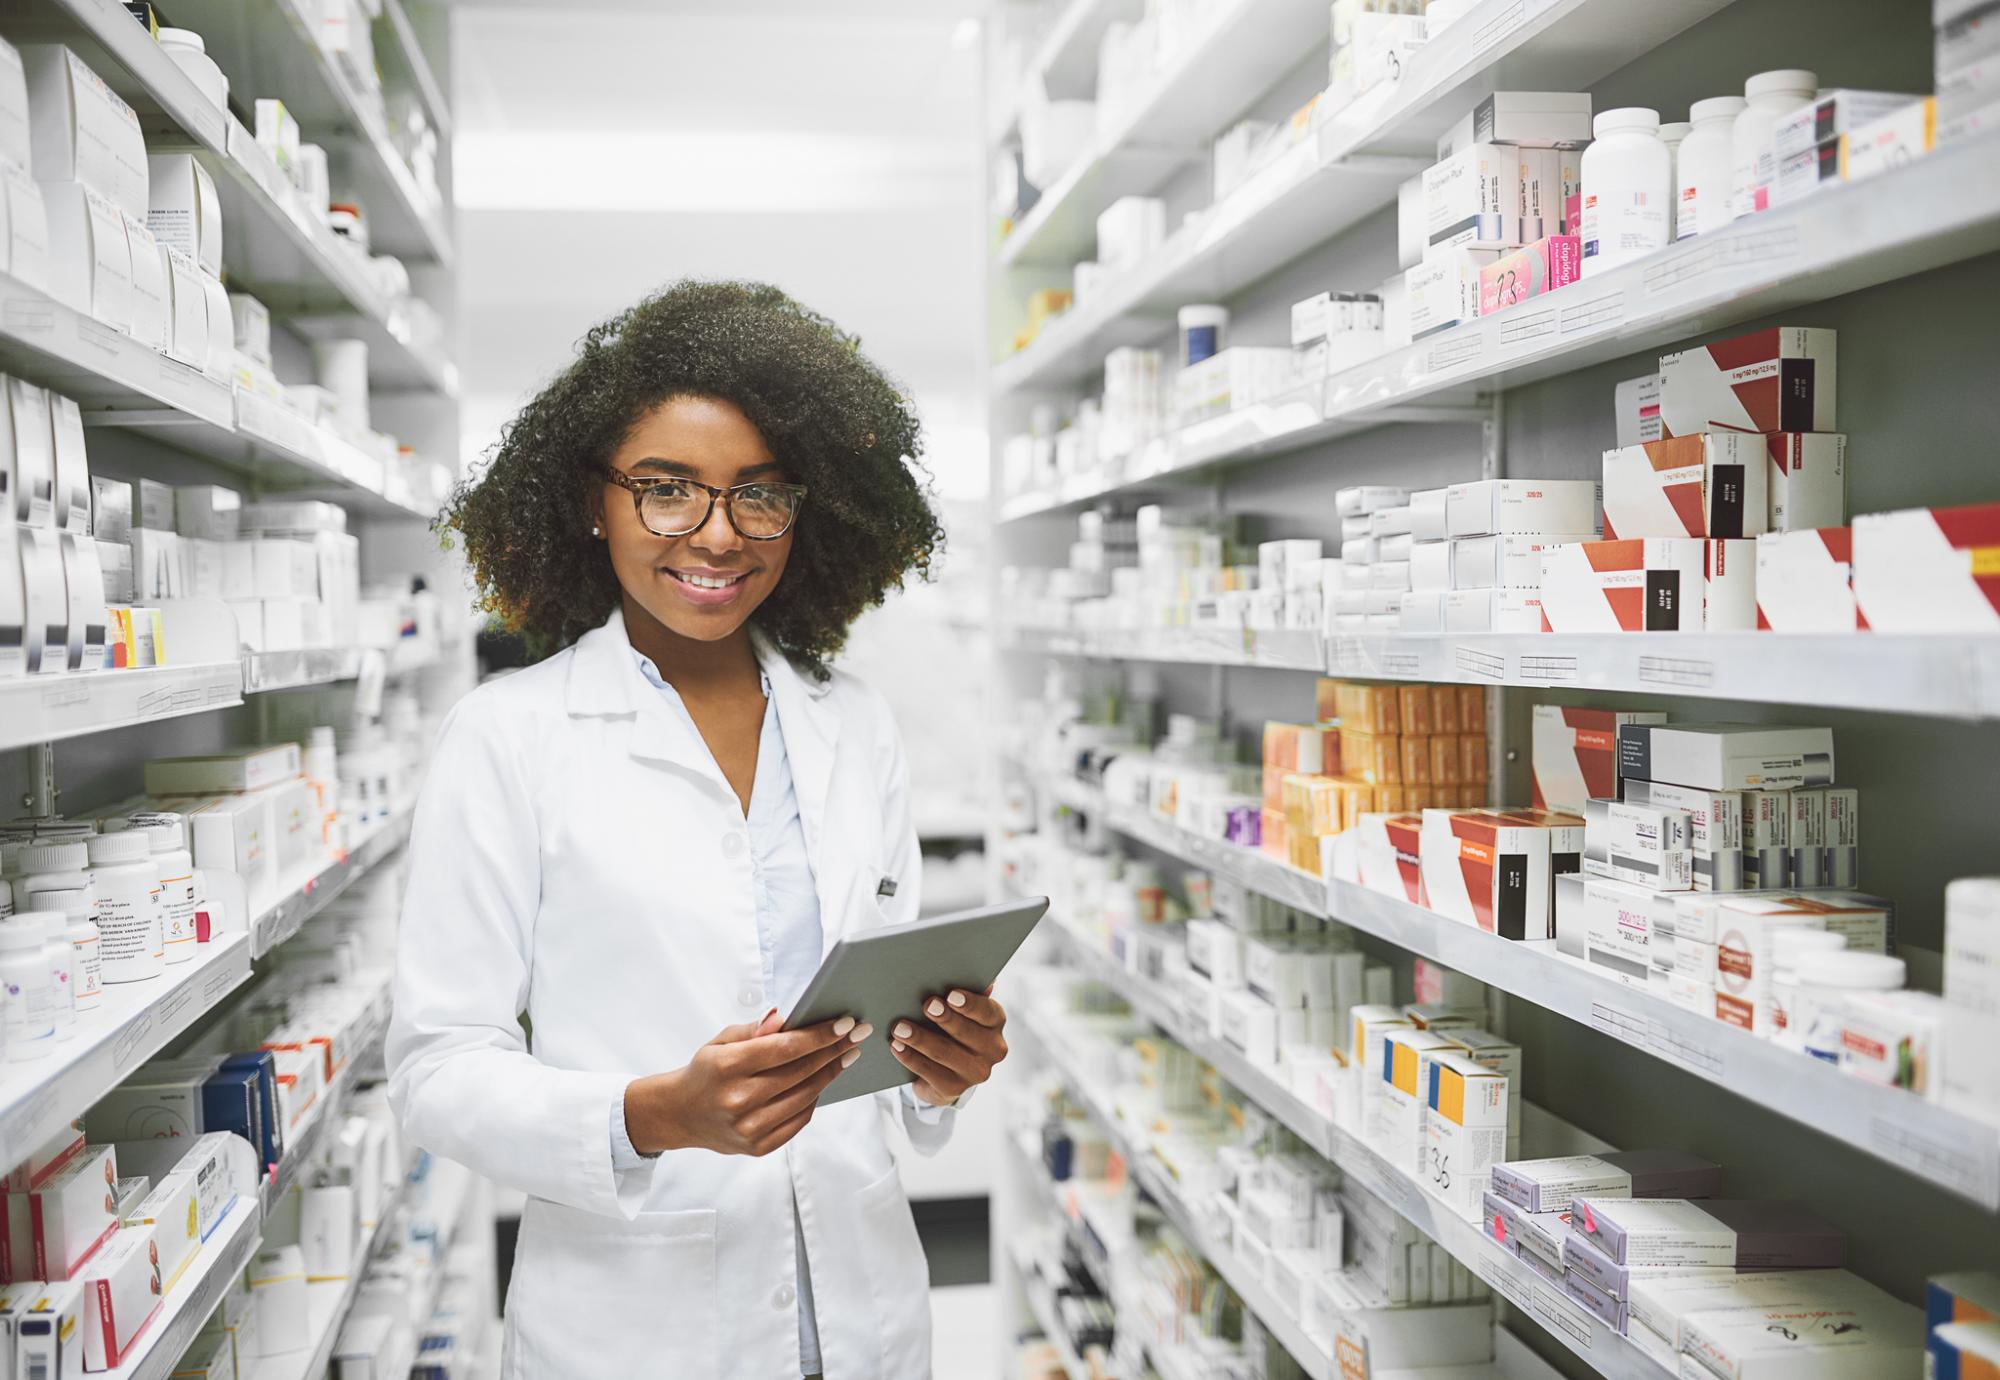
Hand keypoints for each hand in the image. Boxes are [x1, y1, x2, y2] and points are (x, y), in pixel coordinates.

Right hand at [625, 1010, 872, 1155]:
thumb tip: (785, 1017)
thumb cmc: (706, 1072)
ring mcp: (748, 1127)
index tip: (845, 1023)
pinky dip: (814, 1099)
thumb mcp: (721, 1042)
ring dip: (830, 1074)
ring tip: (845, 1056)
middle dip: (833, 1051)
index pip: (784, 1048)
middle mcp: (737, 1099)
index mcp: (726, 1067)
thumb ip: (755, 1030)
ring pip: (805, 1097)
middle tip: (857, 1035)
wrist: (681, 1114)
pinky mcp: (757, 1147)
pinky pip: (799, 1120)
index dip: (819, 1035)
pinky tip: (823, 1081)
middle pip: (800, 1072)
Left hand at [889, 986, 1007, 1106]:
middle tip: (927, 1005)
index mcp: (995, 1024)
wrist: (948, 1071)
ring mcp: (974, 1072)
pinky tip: (896, 1046)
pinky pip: (928, 1071)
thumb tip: (985, 980)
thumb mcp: (962, 1011)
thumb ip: (969, 993)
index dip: (970, 1004)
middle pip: (966, 1032)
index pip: (988, 1012)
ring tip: (899, 1028)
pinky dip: (910, 1057)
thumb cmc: (953, 1029)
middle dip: (945, 1018)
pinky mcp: (953, 1088)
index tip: (951, 995)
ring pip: (944, 1052)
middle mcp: (992, 1050)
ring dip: (920, 1038)